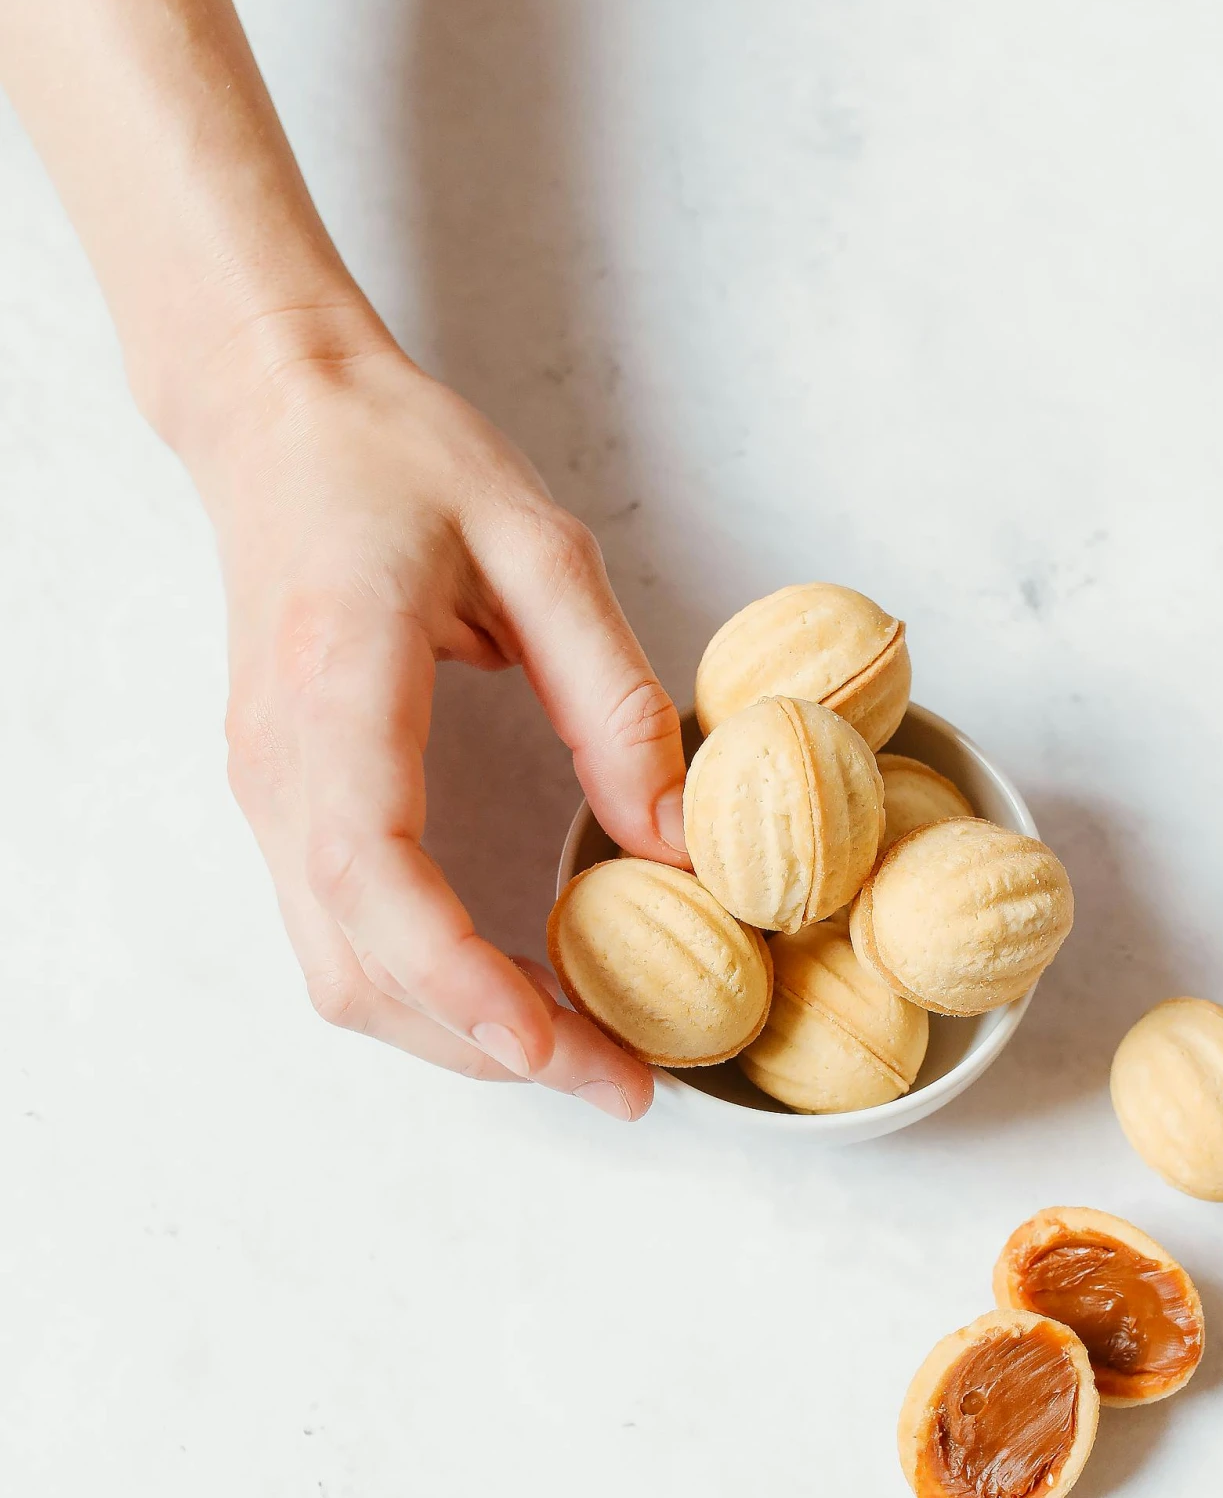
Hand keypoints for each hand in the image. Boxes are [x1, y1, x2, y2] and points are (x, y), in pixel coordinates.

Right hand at [201, 335, 688, 1117]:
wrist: (276, 417)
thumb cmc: (398, 459)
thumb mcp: (539, 546)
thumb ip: (613, 696)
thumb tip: (676, 842)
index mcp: (336, 689)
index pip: (374, 872)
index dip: (456, 976)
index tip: (547, 1044)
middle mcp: (283, 766)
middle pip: (359, 965)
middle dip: (489, 1046)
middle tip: (622, 1080)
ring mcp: (271, 796)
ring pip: (343, 972)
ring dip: (458, 1035)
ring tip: (587, 1052)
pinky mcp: (288, 806)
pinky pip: (344, 937)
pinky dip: (428, 991)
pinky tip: (519, 992)